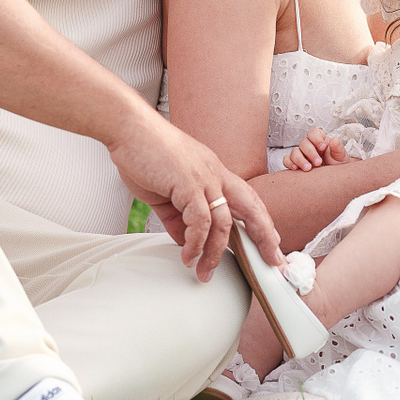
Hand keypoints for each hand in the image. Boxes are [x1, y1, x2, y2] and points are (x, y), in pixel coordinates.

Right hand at [109, 113, 282, 280]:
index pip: (247, 198)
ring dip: (215, 252)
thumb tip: (186, 242)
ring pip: (224, 222)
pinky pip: (200, 220)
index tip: (269, 243)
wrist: (128, 127)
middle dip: (265, 235)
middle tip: (272, 261)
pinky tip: (187, 256)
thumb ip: (178, 217)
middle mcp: (215, 173)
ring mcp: (204, 177)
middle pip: (252, 207)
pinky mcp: (188, 183)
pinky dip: (195, 243)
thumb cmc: (144, 152)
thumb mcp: (166, 191)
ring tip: (205, 272)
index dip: (261, 221)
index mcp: (214, 172)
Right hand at [282, 127, 352, 171]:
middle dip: (310, 153)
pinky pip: (287, 160)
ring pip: (294, 152)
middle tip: (318, 163)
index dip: (316, 138)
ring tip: (308, 168)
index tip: (323, 146)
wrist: (333, 179)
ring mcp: (301, 155)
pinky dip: (289, 163)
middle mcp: (309, 146)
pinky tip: (296, 169)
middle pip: (304, 143)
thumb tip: (334, 140)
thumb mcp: (341, 157)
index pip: (314, 133)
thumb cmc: (337, 165)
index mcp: (320, 140)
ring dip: (300, 160)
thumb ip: (338, 148)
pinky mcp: (295, 163)